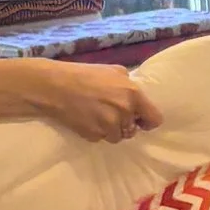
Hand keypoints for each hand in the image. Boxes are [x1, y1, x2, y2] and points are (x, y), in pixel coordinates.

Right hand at [27, 60, 162, 143]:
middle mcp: (124, 113)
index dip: (147, 121)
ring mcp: (109, 126)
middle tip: (110, 113)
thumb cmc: (84, 74)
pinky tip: (87, 119)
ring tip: (97, 116)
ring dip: (110, 130)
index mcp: (133, 95)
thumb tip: (135, 94)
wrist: (55, 86)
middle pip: (133, 130)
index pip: (155, 119)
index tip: (140, 120)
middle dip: (124, 124)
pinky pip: (101, 138)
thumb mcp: (113, 71)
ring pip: (117, 137)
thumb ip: (129, 84)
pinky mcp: (94, 135)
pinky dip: (96, 132)